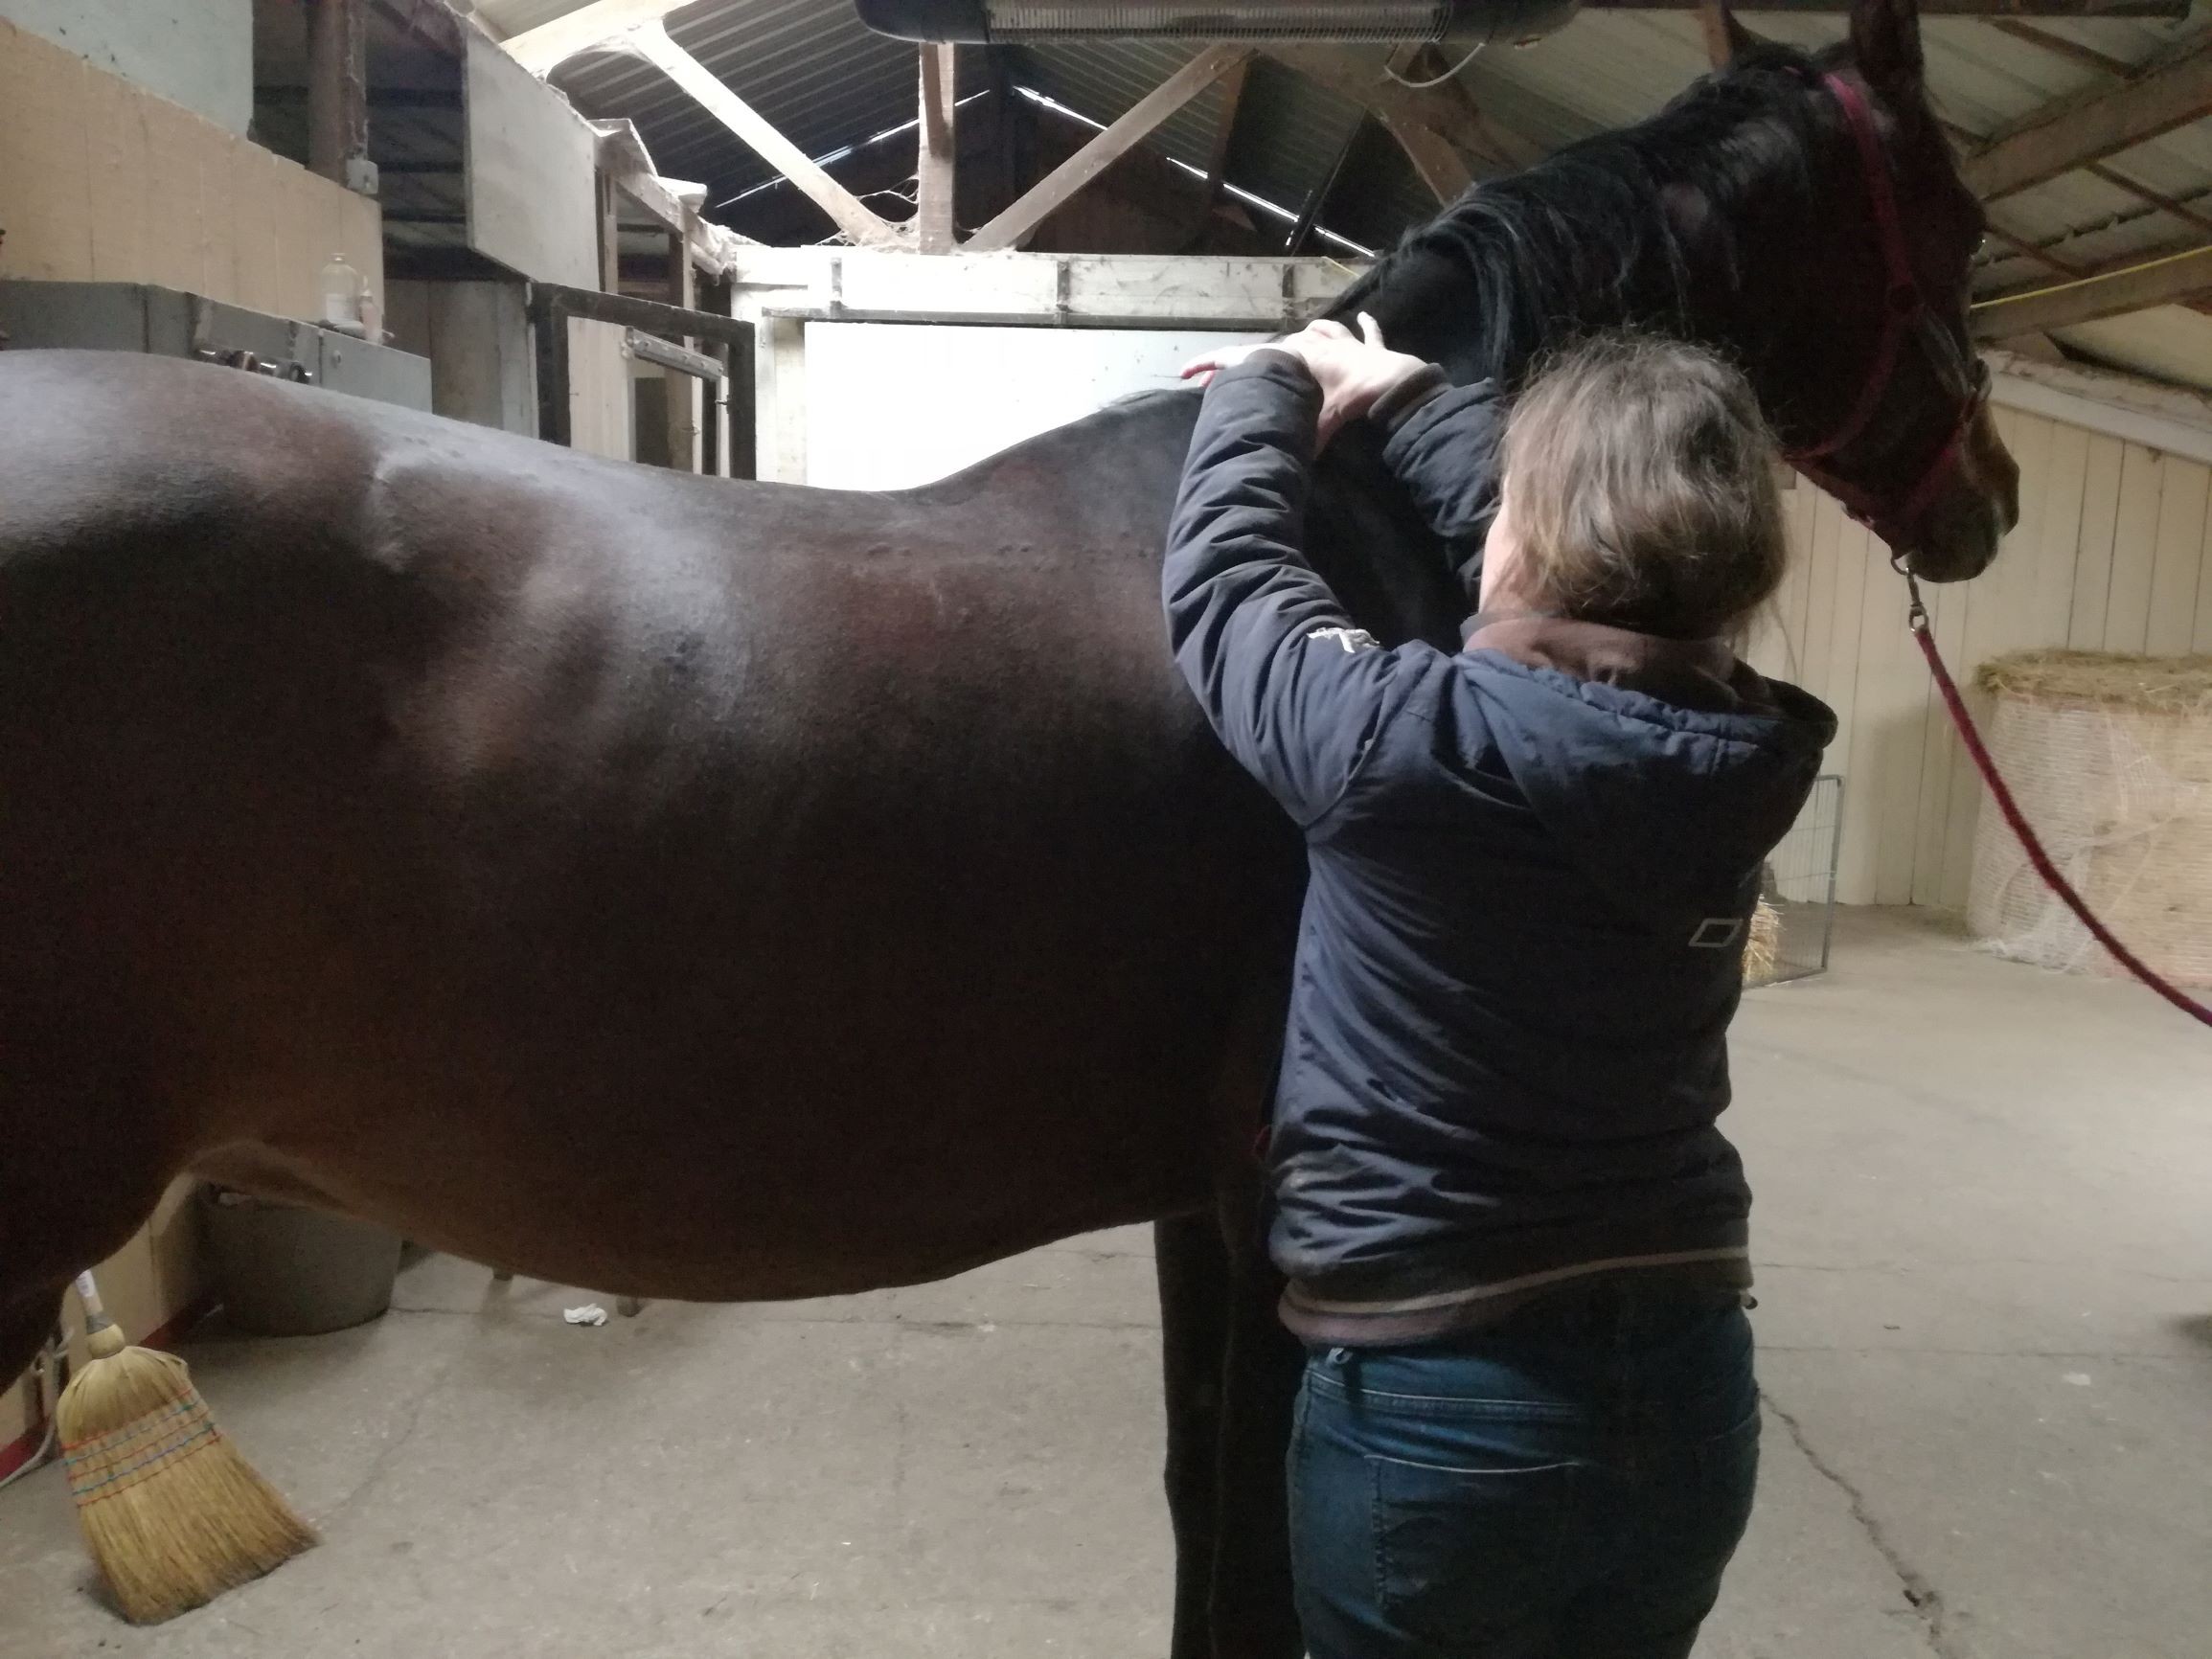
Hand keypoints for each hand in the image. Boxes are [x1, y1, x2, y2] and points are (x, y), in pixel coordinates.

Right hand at [1181, 314, 1432, 446]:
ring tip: (1291, 347)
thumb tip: (1278, 470)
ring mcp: (1337, 342)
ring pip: (1312, 333)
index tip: (1185, 374)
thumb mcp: (1313, 425)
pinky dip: (1365, 328)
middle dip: (1246, 364)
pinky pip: (1365, 333)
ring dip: (1300, 340)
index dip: (1207, 366)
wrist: (1381, 384)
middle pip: (1269, 350)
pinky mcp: (1366, 347)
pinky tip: (1364, 317)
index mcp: (1288, 360)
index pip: (1237, 360)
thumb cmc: (1343, 400)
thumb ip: (1294, 442)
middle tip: (1234, 378)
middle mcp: (1307, 345)